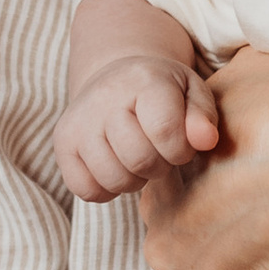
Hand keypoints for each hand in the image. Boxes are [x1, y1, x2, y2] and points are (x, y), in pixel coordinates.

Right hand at [56, 53, 221, 203]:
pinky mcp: (62, 143)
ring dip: (135, 179)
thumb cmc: (162, 91)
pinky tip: (116, 165)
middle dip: (159, 165)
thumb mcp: (192, 92)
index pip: (166, 131)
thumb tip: (206, 140)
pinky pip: (87, 191)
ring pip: (114, 179)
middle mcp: (105, 98)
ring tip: (138, 157)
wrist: (116, 78)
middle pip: (140, 160)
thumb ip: (203, 116)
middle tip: (159, 151)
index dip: (181, 150)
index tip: (181, 145)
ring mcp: (78, 121)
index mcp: (144, 80)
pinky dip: (107, 189)